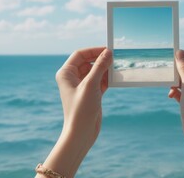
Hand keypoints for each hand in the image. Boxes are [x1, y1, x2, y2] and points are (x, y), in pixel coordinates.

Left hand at [37, 47, 111, 177]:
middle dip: (101, 60)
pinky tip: (116, 79)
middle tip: (115, 59)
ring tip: (117, 69)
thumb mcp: (91, 85)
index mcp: (66, 73)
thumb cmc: (80, 110)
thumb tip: (108, 52)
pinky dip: (108, 79)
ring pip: (96, 71)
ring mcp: (82, 86)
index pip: (80, 55)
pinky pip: (100, 81)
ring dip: (106, 70)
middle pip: (89, 62)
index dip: (93, 50)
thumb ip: (100, 67)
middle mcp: (73, 78)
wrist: (81, 133)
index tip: (107, 50)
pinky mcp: (91, 94)